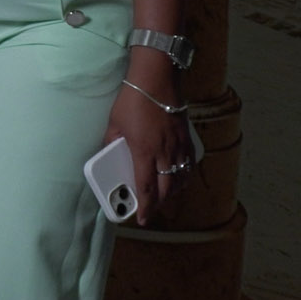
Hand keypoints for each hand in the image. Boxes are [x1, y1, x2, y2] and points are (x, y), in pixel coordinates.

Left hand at [103, 68, 193, 227]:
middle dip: (160, 204)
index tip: (142, 219)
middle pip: (167, 189)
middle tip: (152, 210)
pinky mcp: (187, 139)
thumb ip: (112, 142)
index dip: (146, 207)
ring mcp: (179, 146)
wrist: (157, 80)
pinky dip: (185, 176)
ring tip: (165, 197)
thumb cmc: (133, 100)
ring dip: (174, 192)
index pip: (146, 188)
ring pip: (181, 179)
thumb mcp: (114, 123)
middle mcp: (165, 153)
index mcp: (144, 151)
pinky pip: (190, 165)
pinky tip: (180, 178)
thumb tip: (110, 154)